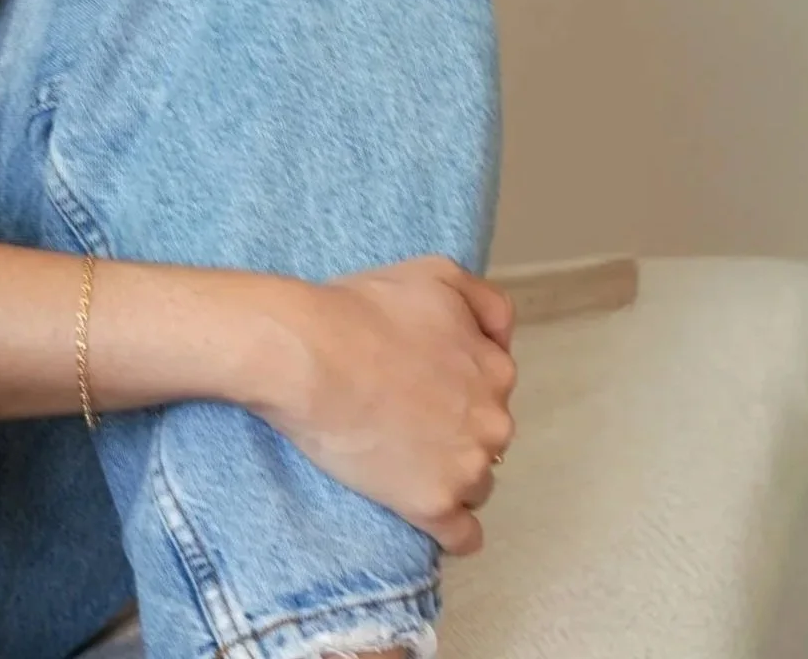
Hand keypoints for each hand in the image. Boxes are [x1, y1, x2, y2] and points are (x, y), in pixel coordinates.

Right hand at [258, 257, 517, 556]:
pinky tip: (420, 506)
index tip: (418, 381)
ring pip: (476, 485)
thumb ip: (484, 301)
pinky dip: (448, 527)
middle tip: (401, 415)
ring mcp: (467, 468)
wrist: (305, 354)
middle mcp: (494, 422)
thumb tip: (502, 337)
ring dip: (448, 475)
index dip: (453, 383)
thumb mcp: (434, 272)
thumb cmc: (358, 309)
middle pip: (487, 438)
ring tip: (398, 457)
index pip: (492, 388)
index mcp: (495, 368)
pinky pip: (463, 536)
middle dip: (453, 430)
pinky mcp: (435, 506)